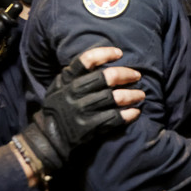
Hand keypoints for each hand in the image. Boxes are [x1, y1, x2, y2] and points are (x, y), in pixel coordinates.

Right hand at [19, 47, 143, 175]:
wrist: (50, 137)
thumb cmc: (58, 107)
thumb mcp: (58, 86)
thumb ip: (73, 73)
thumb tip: (99, 58)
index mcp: (67, 80)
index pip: (87, 60)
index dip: (105, 53)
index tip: (119, 53)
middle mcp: (74, 93)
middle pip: (107, 77)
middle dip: (126, 74)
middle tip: (137, 75)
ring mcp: (82, 110)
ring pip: (114, 97)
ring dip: (132, 95)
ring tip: (141, 94)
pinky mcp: (89, 127)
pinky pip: (115, 118)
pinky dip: (128, 114)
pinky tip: (136, 112)